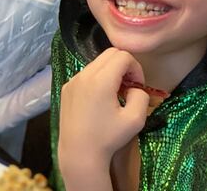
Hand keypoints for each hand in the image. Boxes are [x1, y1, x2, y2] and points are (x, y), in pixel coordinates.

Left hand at [58, 48, 148, 188]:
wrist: (78, 153)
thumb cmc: (108, 138)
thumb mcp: (135, 119)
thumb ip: (141, 96)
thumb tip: (133, 87)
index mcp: (100, 80)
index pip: (123, 56)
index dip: (136, 68)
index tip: (138, 86)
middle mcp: (83, 75)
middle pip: (109, 54)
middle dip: (124, 66)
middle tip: (129, 87)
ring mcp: (72, 81)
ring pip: (96, 63)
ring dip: (110, 72)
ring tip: (116, 94)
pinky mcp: (66, 88)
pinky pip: (86, 74)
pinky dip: (97, 79)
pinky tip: (100, 99)